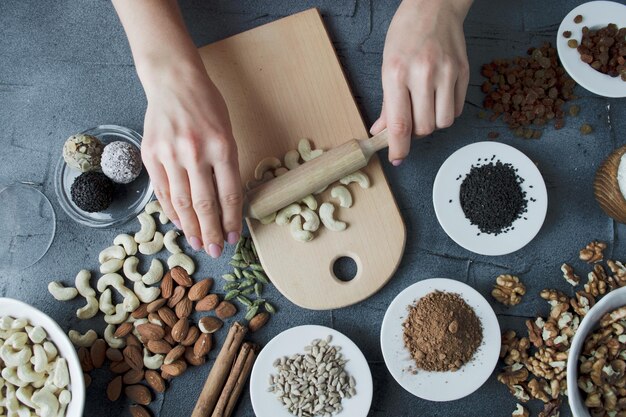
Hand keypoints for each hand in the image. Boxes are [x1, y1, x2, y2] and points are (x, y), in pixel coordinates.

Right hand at [140, 62, 241, 257]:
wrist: (173, 81)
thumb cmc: (207, 106)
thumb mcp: (227, 132)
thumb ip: (226, 166)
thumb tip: (225, 204)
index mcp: (221, 146)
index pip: (229, 194)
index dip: (232, 220)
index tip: (234, 237)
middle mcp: (195, 152)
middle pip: (204, 204)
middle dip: (211, 233)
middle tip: (217, 251)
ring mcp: (169, 154)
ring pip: (182, 203)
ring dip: (191, 228)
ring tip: (199, 244)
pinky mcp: (150, 155)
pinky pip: (162, 191)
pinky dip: (171, 211)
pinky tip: (180, 224)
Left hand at [371, 0, 471, 164]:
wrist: (435, 6)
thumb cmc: (406, 34)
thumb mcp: (387, 65)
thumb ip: (388, 103)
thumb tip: (381, 132)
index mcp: (397, 73)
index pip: (399, 124)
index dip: (398, 148)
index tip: (397, 158)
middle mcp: (423, 74)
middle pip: (424, 127)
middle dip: (416, 132)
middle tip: (410, 119)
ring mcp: (446, 73)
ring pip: (443, 122)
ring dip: (433, 122)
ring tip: (425, 106)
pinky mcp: (464, 71)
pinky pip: (456, 109)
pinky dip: (446, 111)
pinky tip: (438, 97)